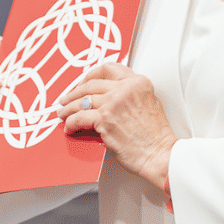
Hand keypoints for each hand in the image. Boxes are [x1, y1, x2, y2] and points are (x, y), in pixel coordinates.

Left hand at [58, 62, 176, 189]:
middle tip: (66, 99)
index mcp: (137, 82)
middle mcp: (124, 89)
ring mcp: (113, 103)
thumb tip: (106, 96)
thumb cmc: (155, 136)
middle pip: (90, 84)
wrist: (160, 155)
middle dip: (74, 92)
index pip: (108, 69)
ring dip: (68, 108)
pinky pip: (79, 118)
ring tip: (63, 114)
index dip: (90, 75)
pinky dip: (71, 123)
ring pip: (82, 101)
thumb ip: (129, 93)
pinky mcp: (104, 120)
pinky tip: (69, 127)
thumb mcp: (148, 103)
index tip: (82, 81)